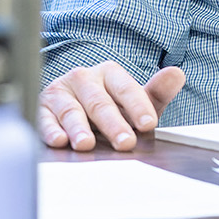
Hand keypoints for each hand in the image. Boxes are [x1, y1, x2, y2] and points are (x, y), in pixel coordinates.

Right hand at [37, 62, 184, 150]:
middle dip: (113, 123)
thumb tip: (177, 74)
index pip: (125, 88)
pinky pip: (44, 118)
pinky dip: (51, 129)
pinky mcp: (41, 107)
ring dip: (79, 128)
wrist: (69, 104)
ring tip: (87, 144)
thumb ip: (155, 92)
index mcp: (109, 74)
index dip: (137, 105)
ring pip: (71, 110)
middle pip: (99, 102)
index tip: (148, 123)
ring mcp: (60, 92)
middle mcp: (83, 79)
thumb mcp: (133, 101)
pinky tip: (59, 140)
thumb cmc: (107, 105)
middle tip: (125, 142)